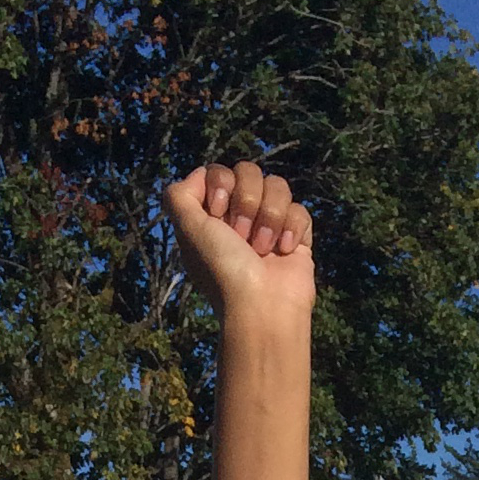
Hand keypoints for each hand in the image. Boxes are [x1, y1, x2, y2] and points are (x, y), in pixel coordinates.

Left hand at [166, 160, 314, 320]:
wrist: (262, 308)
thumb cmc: (223, 271)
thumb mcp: (188, 229)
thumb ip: (178, 195)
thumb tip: (199, 176)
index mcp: (212, 216)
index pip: (219, 172)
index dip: (221, 184)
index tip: (218, 214)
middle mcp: (239, 219)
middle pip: (249, 172)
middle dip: (247, 202)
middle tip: (241, 237)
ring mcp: (269, 227)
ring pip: (277, 186)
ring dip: (269, 217)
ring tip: (263, 250)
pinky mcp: (295, 238)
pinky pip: (300, 210)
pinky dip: (292, 229)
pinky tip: (284, 252)